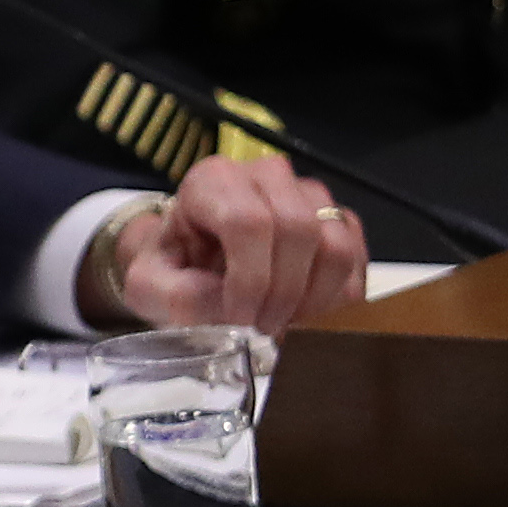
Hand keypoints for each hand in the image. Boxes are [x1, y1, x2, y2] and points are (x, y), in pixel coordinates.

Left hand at [101, 155, 369, 330]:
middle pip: (298, 230)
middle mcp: (265, 176)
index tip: (241, 321)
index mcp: (211, 181)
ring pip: (336, 244)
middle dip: (283, 294)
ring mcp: (308, 194)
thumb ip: (178, 297)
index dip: (251, 281)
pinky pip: (358, 259)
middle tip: (263, 330)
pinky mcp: (338, 219)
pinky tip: (306, 316)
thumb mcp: (149, 286)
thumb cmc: (172, 268)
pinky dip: (338, 298)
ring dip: (315, 300)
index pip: (247, 222)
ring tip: (283, 325)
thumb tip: (230, 313)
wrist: (193, 263)